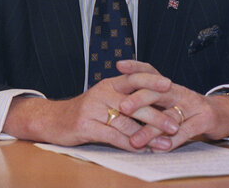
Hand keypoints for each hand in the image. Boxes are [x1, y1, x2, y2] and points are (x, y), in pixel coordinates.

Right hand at [2, 72, 178, 150]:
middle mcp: (101, 93)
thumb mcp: (104, 98)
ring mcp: (92, 109)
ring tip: (164, 144)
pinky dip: (129, 144)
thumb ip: (125, 97)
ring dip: (147, 135)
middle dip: (157, 115)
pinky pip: (113, 136)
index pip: (132, 77)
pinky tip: (141, 150)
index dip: (151, 79)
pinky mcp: (85, 125)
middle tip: (175, 125)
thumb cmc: (85, 110)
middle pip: (134, 102)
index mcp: (108, 84)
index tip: (169, 84)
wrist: (53, 119)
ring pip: (126, 122)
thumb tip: (156, 102)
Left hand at [115, 60, 228, 150]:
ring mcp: (193, 105)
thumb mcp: (169, 99)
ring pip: (169, 116)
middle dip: (138, 100)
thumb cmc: (188, 108)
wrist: (223, 114)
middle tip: (122, 107)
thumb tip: (119, 101)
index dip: (135, 66)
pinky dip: (171, 141)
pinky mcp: (205, 120)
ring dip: (150, 129)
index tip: (119, 64)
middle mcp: (179, 92)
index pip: (151, 71)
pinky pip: (185, 132)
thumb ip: (150, 99)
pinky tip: (158, 149)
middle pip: (157, 92)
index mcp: (168, 85)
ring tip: (135, 140)